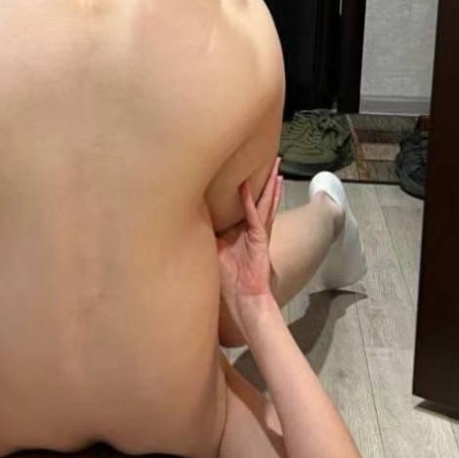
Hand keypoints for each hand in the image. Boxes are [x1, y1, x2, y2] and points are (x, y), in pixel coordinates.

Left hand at [216, 158, 282, 314]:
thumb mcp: (212, 251)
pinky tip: (250, 186)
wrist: (244, 301)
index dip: (240, 184)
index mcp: (238, 230)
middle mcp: (249, 228)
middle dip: (261, 178)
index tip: (236, 164)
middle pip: (257, 197)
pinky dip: (252, 200)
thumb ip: (205, 234)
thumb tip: (182, 217)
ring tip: (276, 165)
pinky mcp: (259, 239)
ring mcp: (257, 232)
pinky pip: (255, 215)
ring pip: (263, 202)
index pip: (240, 202)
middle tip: (269, 156)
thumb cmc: (226, 281)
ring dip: (268, 184)